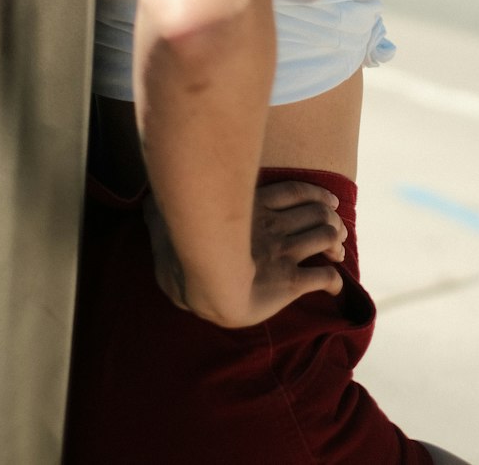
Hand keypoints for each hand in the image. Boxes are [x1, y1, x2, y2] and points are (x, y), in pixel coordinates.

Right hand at [144, 178, 346, 326]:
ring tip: (336, 251)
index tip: (330, 200)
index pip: (297, 193)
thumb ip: (160, 211)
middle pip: (318, 212)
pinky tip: (336, 286)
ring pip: (326, 237)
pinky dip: (334, 280)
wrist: (203, 283)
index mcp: (255, 210)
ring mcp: (284, 254)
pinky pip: (323, 279)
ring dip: (335, 243)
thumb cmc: (182, 251)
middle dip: (331, 218)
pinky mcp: (290, 283)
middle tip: (336, 229)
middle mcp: (275, 229)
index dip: (317, 194)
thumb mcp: (166, 221)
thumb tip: (142, 202)